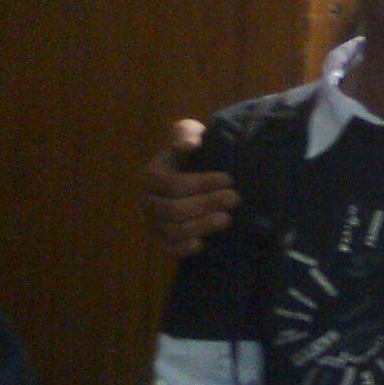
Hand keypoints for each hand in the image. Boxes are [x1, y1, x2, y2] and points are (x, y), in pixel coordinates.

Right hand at [142, 119, 238, 256]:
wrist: (194, 175)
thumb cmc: (193, 154)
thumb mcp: (189, 134)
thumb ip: (186, 133)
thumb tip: (189, 144)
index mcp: (150, 176)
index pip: (173, 184)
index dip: (202, 183)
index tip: (229, 178)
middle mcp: (147, 202)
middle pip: (173, 209)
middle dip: (207, 204)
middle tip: (235, 198)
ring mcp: (154, 224)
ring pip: (172, 231)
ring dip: (201, 226)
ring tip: (228, 219)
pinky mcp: (163, 242)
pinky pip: (169, 251)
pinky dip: (184, 249)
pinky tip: (203, 244)